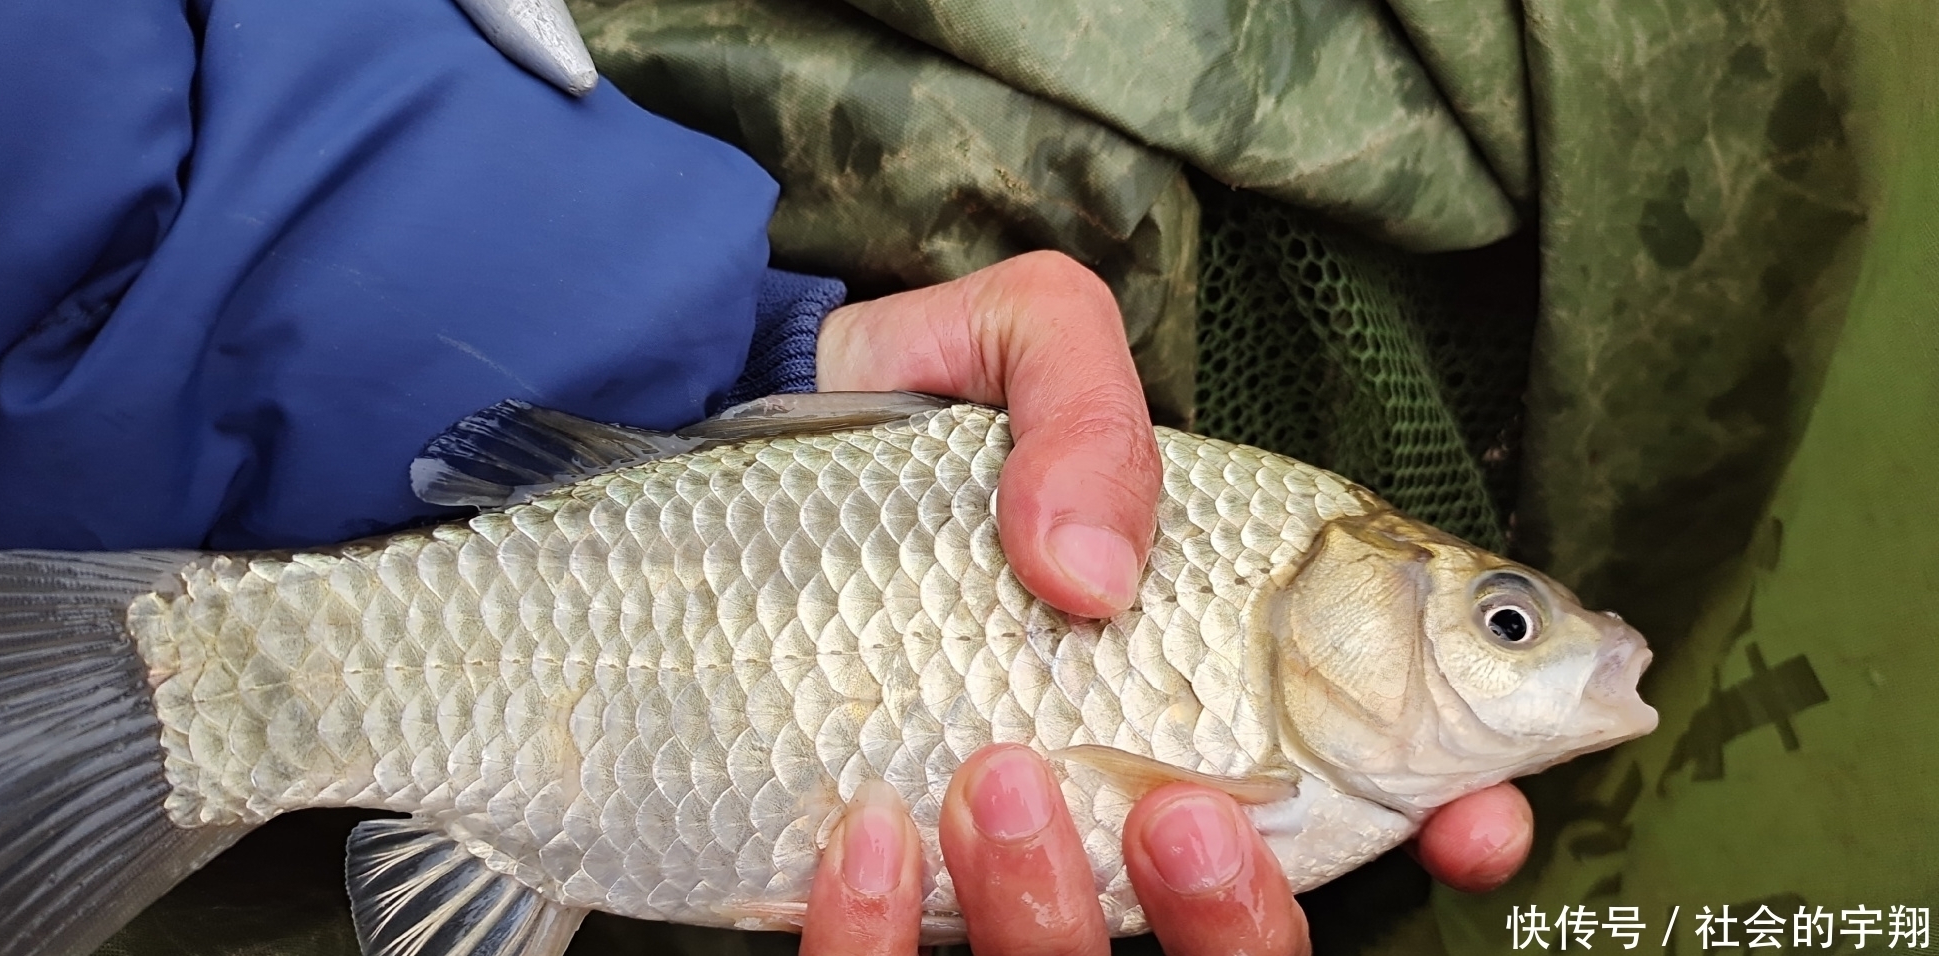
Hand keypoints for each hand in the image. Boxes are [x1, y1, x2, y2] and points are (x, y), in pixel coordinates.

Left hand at [807, 253, 1533, 951]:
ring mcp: (1008, 845)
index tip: (1471, 820)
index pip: (1376, 779)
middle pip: (1251, 919)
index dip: (1451, 813)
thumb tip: (1092, 572)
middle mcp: (1125, 776)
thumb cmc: (903, 416)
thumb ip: (1090, 407)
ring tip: (995, 779)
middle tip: (1198, 812)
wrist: (720, 495)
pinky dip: (884, 925)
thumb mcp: (1020, 339)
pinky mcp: (881, 886)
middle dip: (1259, 903)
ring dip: (1062, 904)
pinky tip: (864, 829)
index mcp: (1209, 661)